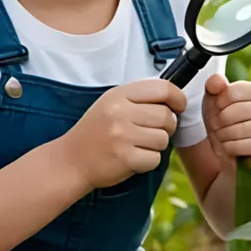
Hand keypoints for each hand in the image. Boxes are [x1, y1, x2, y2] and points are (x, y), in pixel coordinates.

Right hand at [59, 78, 185, 190]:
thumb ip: (139, 98)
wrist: (71, 160)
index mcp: (119, 95)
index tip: (178, 106)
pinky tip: (132, 158)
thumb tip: (174, 99)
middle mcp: (120, 112)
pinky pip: (155, 159)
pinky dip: (148, 162)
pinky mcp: (125, 158)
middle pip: (166, 116)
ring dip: (156, 145)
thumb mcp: (111, 104)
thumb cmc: (95, 132)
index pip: (162, 88)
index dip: (177, 98)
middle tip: (150, 131)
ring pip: (163, 139)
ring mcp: (122, 136)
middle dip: (166, 126)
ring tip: (137, 145)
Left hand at [202, 74, 250, 178]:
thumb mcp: (214, 104)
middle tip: (219, 128)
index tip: (218, 110)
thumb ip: (213, 87)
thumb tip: (217, 80)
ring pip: (236, 130)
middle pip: (233, 111)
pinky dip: (228, 149)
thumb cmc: (225, 124)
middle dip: (219, 123)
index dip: (218, 104)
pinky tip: (231, 148)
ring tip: (225, 137)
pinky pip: (240, 146)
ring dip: (222, 137)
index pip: (231, 92)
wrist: (235, 154)